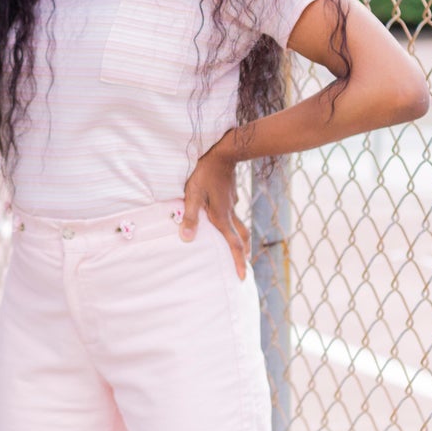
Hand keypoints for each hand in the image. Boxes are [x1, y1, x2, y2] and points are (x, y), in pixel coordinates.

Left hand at [180, 142, 248, 278]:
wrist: (223, 153)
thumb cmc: (204, 174)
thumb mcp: (193, 195)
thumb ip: (190, 217)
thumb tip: (187, 239)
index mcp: (222, 217)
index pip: (233, 245)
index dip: (238, 262)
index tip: (242, 277)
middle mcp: (230, 213)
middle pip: (241, 238)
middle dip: (243, 254)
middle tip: (244, 266)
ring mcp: (232, 204)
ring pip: (240, 226)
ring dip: (241, 239)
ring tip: (239, 248)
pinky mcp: (230, 195)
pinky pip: (233, 214)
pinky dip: (233, 223)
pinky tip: (225, 219)